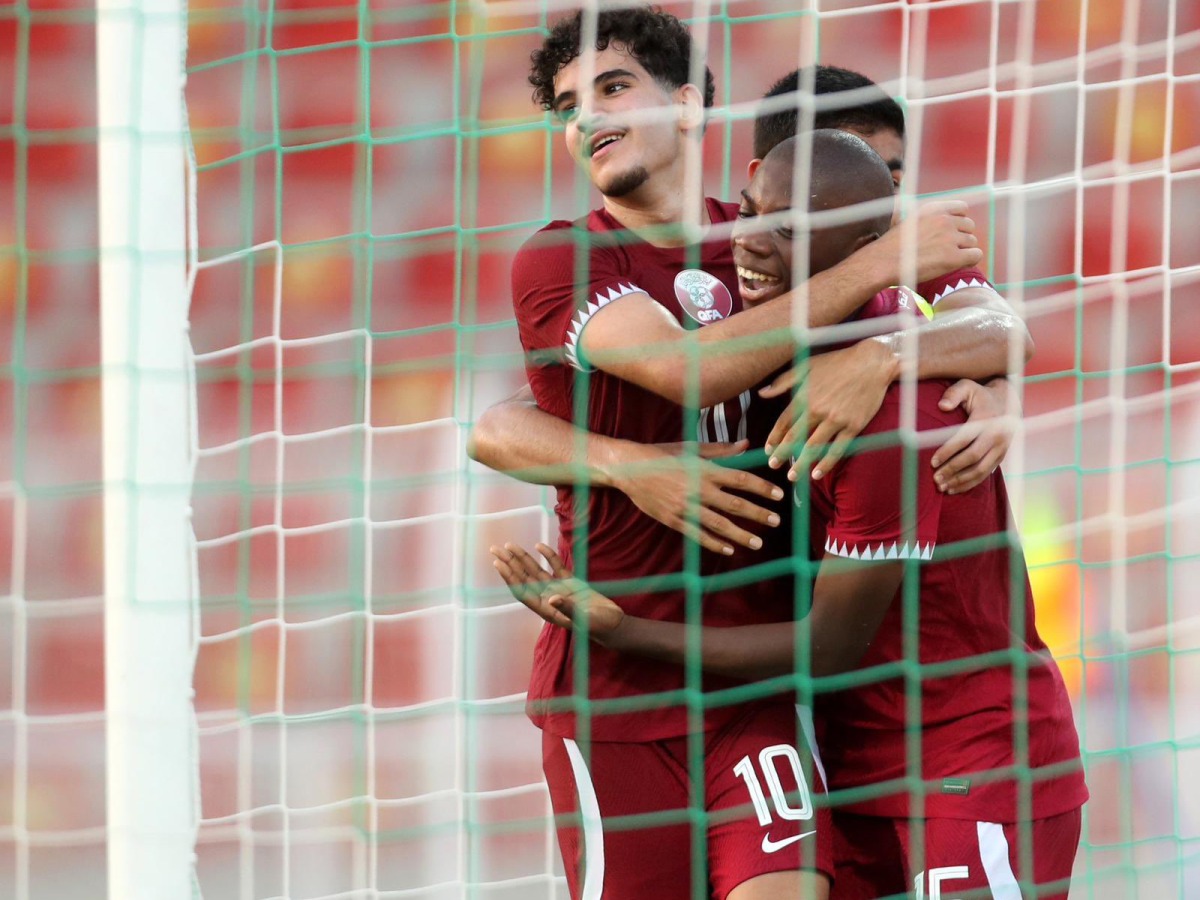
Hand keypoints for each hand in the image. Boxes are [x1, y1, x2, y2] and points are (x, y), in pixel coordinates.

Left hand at [490, 542, 624, 639]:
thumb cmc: (598, 625)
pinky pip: (555, 567)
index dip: (510, 577)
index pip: (522, 591)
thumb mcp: (584, 618)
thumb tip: (552, 598)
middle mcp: (547, 599)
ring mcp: (558, 590)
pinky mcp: (570, 583)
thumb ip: (568, 608)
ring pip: (535, 572)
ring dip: (522, 558)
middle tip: (495, 549)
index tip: (499, 563)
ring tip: (509, 545)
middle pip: (524, 579)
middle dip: (510, 564)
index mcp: (546, 610)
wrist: (612, 623)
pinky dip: (547, 556)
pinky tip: (538, 546)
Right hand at [603, 439, 783, 555]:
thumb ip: (721, 450)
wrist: (628, 468)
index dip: (761, 488)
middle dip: (758, 513)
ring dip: (740, 534)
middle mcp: (698, 489)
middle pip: (735, 504)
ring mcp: (685, 506)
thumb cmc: (661, 455)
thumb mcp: (691, 448)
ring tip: (758, 542)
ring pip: (719, 523)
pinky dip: (714, 542)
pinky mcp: (673, 519)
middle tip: (775, 520)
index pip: (741, 479)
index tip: (778, 495)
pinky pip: (697, 534)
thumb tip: (746, 444)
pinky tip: (728, 549)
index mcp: (704, 469)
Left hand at [760, 337, 896, 481]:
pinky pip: (837, 449)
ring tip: (792, 476)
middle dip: (782, 454)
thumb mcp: (807, 366)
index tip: (768, 449)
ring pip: (814, 447)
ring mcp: (836, 419)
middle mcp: (817, 410)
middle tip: (773, 465)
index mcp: (804, 396)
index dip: (774, 438)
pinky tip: (817, 473)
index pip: (783, 422)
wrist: (872, 363)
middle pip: (795, 438)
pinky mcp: (853, 426)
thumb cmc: (837, 362)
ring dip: (801, 464)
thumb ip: (783, 381)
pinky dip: (826, 463)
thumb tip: (762, 393)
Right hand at [865, 200, 982, 284]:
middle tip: (947, 250)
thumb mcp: (909, 221)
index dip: (959, 221)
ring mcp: (950, 238)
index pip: (962, 209)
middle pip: (969, 226)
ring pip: (972, 242)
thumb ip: (928, 219)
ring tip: (946, 259)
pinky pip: (975, 255)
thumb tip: (942, 224)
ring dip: (963, 251)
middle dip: (961, 238)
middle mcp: (944, 220)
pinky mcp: (953, 257)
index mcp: (934, 209)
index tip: (950, 232)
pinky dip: (970, 261)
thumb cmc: (893, 246)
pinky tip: (957, 265)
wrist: (884, 263)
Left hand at [931, 378, 1019, 492]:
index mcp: (987, 419)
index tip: (932, 462)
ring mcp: (1002, 448)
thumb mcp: (967, 387)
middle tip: (935, 479)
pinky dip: (970, 483)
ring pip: (981, 470)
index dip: (948, 452)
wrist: (1008, 402)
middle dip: (952, 469)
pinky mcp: (1002, 456)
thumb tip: (941, 406)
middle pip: (973, 458)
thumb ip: (953, 394)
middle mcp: (997, 435)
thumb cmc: (980, 395)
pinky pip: (986, 474)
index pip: (964, 439)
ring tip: (942, 487)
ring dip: (961, 480)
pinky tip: (954, 489)